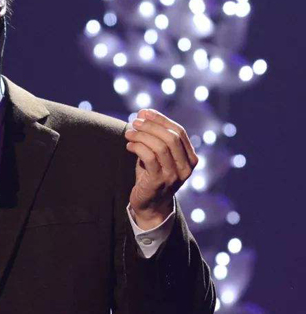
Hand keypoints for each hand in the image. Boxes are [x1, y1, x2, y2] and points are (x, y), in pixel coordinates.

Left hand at [124, 108, 197, 229]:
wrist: (149, 204)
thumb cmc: (152, 175)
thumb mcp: (158, 154)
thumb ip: (155, 136)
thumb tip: (143, 113)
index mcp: (190, 158)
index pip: (179, 131)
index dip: (161, 119)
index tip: (144, 112)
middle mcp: (186, 168)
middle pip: (171, 137)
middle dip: (151, 126)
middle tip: (134, 122)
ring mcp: (174, 176)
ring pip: (160, 146)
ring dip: (142, 136)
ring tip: (129, 133)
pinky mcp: (159, 182)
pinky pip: (149, 158)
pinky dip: (137, 147)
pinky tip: (129, 145)